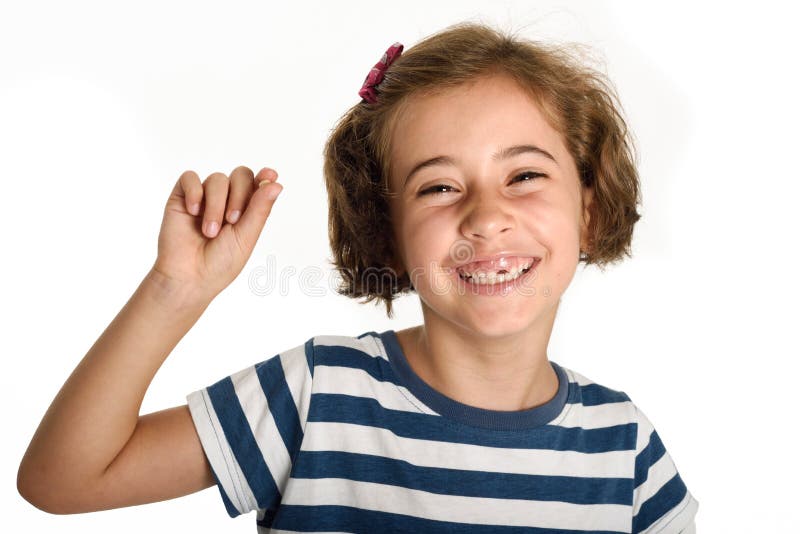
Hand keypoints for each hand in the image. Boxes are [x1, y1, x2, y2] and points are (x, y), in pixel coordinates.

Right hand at [151, 166, 282, 300]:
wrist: (189, 277)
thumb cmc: (220, 263)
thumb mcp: (246, 237)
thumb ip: (260, 209)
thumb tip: (277, 184)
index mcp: (247, 209)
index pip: (259, 183)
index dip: (265, 177)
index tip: (270, 175)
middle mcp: (227, 200)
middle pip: (241, 175)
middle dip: (239, 195)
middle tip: (232, 221)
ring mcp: (204, 197)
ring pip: (217, 178)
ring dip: (215, 204)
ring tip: (209, 231)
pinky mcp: (181, 197)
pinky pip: (190, 177)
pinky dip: (194, 192)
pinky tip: (193, 211)